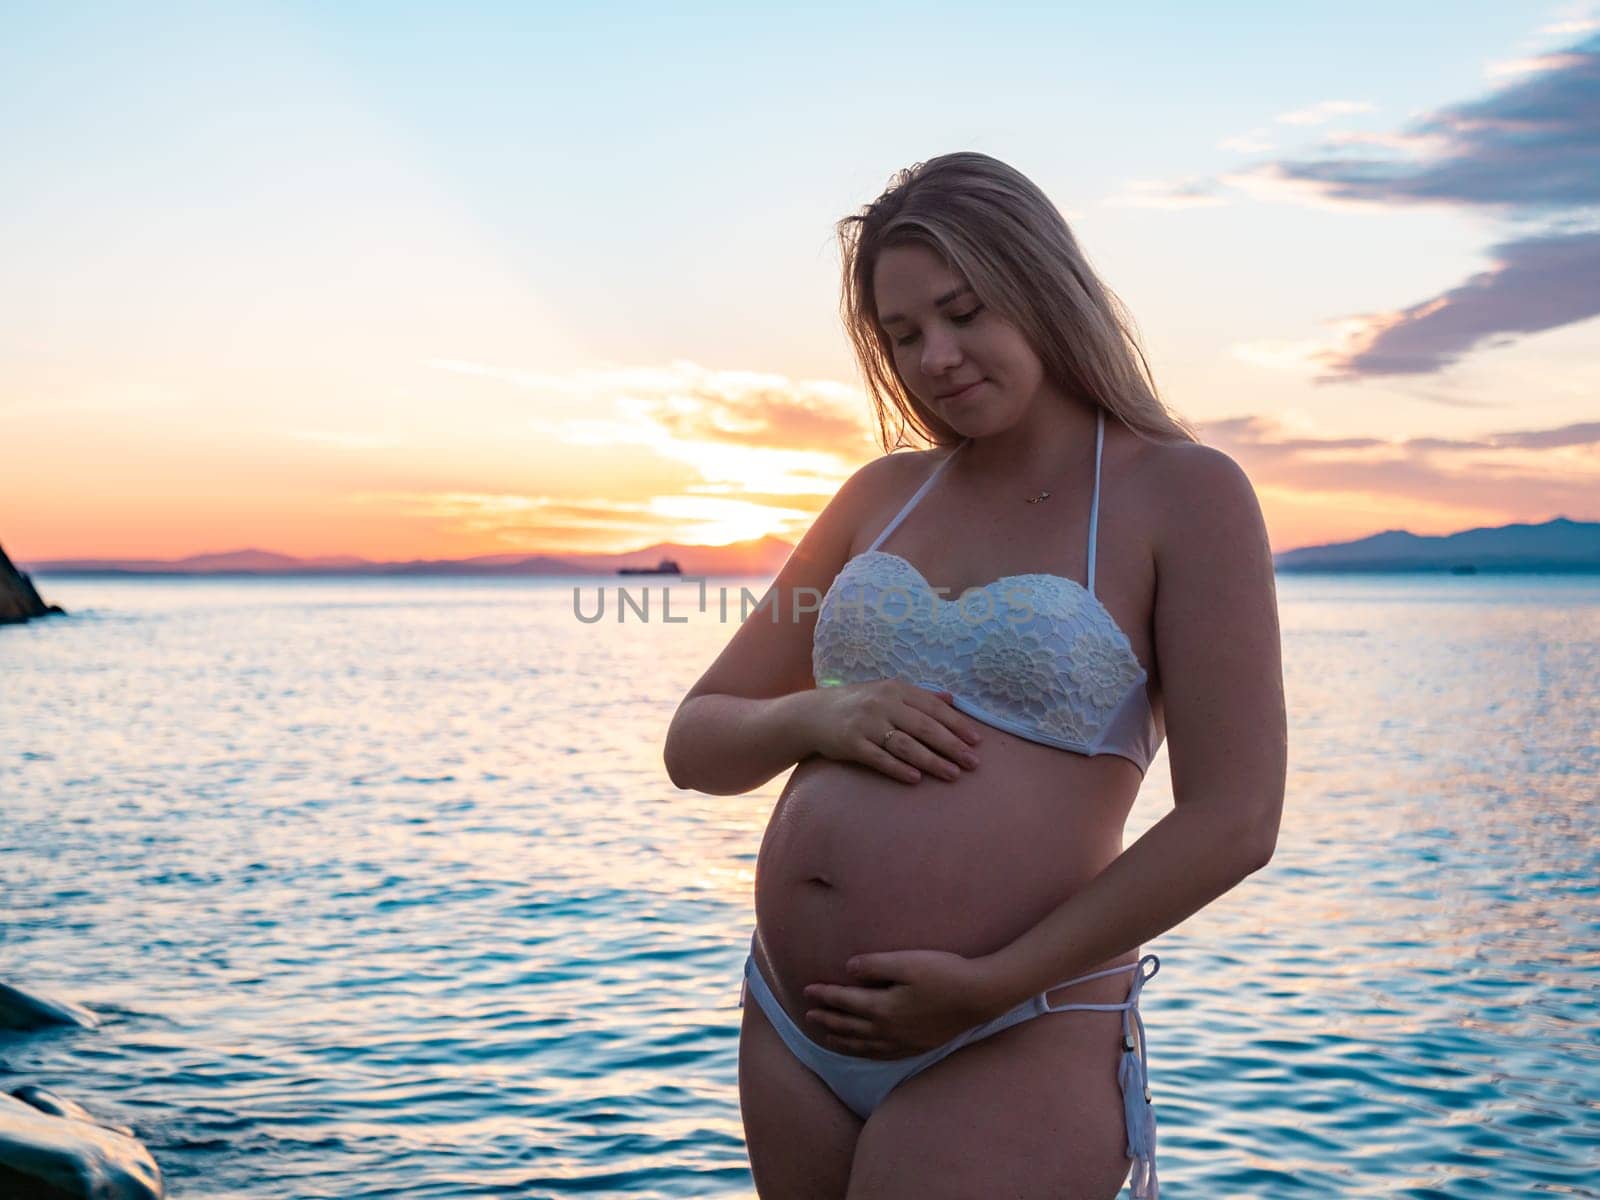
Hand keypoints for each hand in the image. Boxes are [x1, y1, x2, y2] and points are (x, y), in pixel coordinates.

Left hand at [801, 949, 1007, 1057]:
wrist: (979, 996)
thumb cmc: (943, 972)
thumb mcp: (906, 962)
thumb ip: (874, 965)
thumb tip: (848, 968)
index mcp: (882, 1007)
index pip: (844, 1001)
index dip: (824, 995)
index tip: (807, 990)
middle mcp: (888, 1029)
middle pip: (849, 1025)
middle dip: (827, 1019)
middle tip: (808, 1015)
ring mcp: (903, 1041)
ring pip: (863, 1045)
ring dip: (842, 1039)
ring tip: (828, 1036)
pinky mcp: (917, 1046)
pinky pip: (883, 1054)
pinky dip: (866, 1052)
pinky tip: (865, 1050)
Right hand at [806, 682, 982, 784]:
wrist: (813, 714)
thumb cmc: (858, 703)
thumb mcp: (887, 691)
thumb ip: (920, 696)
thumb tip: (952, 699)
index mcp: (896, 689)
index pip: (933, 707)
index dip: (957, 724)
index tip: (977, 740)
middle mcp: (882, 703)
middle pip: (924, 727)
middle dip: (951, 746)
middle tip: (973, 762)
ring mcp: (866, 723)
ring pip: (905, 745)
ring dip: (931, 761)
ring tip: (953, 775)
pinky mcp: (851, 743)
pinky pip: (879, 758)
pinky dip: (898, 768)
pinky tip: (916, 779)